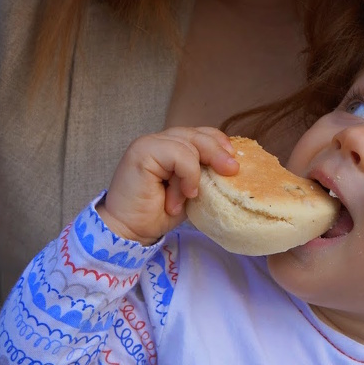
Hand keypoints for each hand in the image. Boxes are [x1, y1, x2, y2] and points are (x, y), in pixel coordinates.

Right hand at [98, 127, 239, 244]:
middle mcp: (159, 140)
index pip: (199, 133)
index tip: (233, 160)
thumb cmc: (158, 213)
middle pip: (197, 134)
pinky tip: (183, 194)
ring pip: (190, 144)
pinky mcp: (143, 150)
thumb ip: (203, 173)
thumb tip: (230, 165)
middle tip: (232, 170)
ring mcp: (149, 143)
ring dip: (195, 173)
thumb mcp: (190, 190)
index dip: (218, 142)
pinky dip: (187, 174)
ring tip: (189, 196)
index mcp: (169, 146)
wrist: (130, 230)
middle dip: (218, 151)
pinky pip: (179, 154)